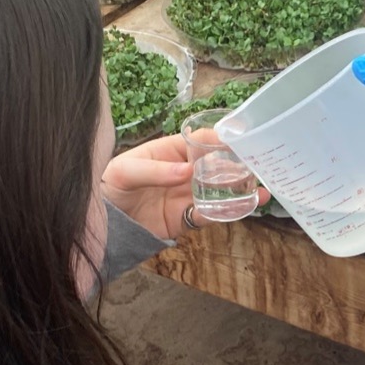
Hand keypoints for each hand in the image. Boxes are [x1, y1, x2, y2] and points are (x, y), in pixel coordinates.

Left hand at [102, 134, 265, 239]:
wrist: (102, 225)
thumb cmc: (110, 187)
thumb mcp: (124, 172)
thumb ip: (154, 170)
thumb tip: (187, 172)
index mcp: (171, 152)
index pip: (202, 141)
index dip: (221, 140)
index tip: (240, 143)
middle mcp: (184, 172)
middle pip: (217, 166)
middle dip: (238, 167)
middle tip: (258, 169)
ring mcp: (187, 195)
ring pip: (220, 191)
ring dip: (241, 190)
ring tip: (261, 191)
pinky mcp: (186, 219)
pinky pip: (212, 214)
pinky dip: (229, 213)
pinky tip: (245, 207)